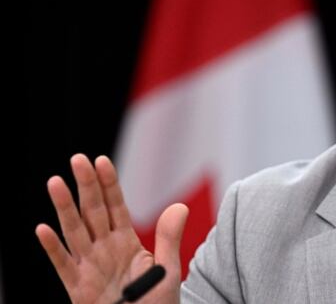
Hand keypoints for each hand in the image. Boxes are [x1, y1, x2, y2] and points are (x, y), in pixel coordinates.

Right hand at [36, 154, 188, 303]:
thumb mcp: (168, 270)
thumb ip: (169, 238)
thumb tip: (179, 205)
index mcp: (126, 243)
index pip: (115, 207)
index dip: (108, 184)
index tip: (101, 161)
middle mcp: (105, 251)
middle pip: (92, 212)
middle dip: (85, 186)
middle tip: (77, 159)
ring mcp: (89, 268)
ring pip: (74, 232)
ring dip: (64, 208)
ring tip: (56, 182)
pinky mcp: (78, 289)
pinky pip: (63, 267)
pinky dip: (53, 249)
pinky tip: (43, 229)